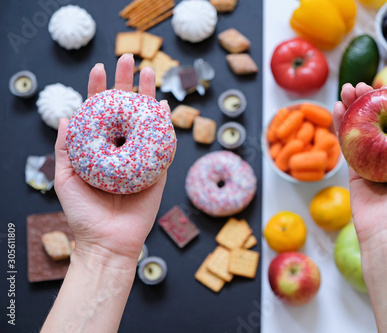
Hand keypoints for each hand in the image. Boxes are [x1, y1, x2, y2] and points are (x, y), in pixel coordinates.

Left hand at [54, 54, 169, 264]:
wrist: (107, 242)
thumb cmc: (83, 213)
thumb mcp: (67, 178)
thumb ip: (67, 147)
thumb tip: (66, 116)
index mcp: (100, 149)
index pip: (100, 113)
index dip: (98, 90)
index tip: (98, 68)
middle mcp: (121, 149)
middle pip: (126, 110)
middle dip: (127, 84)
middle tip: (127, 59)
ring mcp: (141, 158)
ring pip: (146, 121)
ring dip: (149, 96)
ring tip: (149, 72)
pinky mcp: (158, 170)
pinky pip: (163, 144)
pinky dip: (164, 125)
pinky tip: (163, 106)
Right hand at [333, 83, 386, 246]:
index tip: (381, 87)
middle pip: (376, 121)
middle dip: (367, 101)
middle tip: (357, 86)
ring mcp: (370, 161)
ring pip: (359, 129)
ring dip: (351, 108)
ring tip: (345, 90)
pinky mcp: (353, 170)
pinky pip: (346, 144)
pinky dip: (340, 125)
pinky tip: (337, 109)